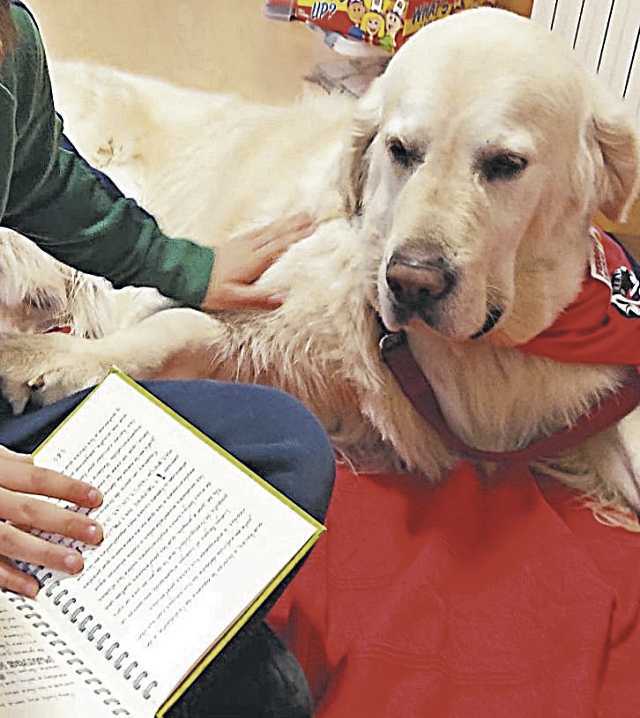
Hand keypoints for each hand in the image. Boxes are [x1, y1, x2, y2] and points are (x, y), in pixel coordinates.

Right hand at [0, 446, 102, 597]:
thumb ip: (4, 461)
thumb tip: (33, 462)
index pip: (36, 478)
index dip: (67, 487)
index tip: (96, 498)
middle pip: (28, 510)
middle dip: (64, 523)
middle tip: (95, 535)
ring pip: (8, 540)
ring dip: (43, 554)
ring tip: (73, 563)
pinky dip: (8, 579)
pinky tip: (33, 588)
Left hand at [201, 213, 315, 311]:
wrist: (183, 274)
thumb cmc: (209, 289)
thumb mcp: (234, 299)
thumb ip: (258, 299)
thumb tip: (282, 299)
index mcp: (253, 261)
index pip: (280, 247)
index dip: (297, 237)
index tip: (313, 229)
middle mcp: (249, 249)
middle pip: (277, 234)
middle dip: (295, 225)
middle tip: (312, 215)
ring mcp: (241, 244)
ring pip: (268, 230)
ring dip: (285, 223)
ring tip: (300, 216)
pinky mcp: (234, 244)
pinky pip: (258, 231)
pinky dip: (270, 226)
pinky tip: (273, 226)